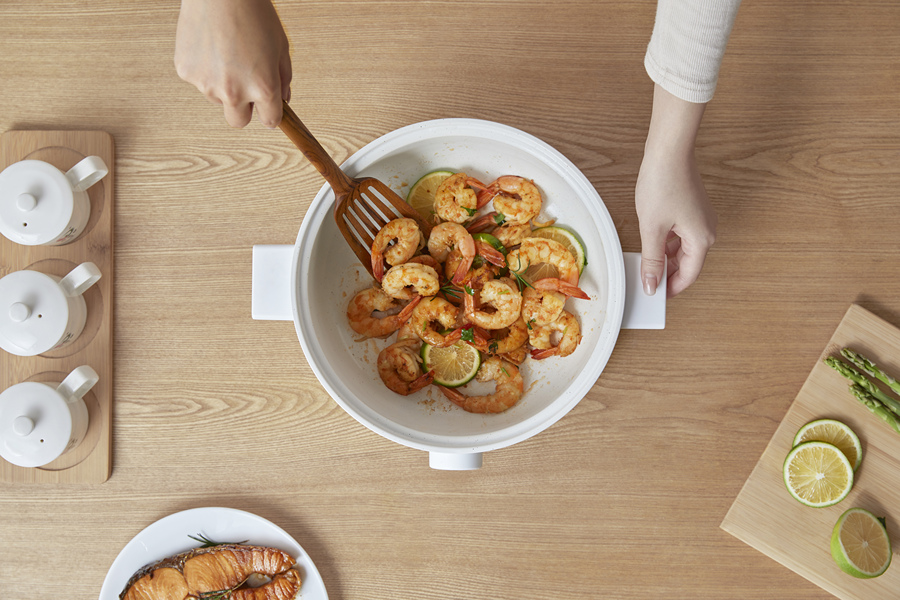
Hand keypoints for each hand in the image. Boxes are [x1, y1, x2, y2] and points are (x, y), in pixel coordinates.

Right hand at [174, 0, 291, 128]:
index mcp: (263, 87)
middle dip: (244, 109)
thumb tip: (282, 100)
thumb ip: (283, 78)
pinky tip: (211, 47)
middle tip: (245, 85)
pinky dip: (205, 70)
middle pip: (238, 121)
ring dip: (223, 85)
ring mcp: (207, 84)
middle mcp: (234, 91)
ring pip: (217, 98)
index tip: (268, 108)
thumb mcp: (281, 46)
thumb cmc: (252, 12)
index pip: (270, 121)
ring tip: (227, 53)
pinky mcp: (186, 72)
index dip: (271, 114)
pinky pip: (199, 80)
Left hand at [635, 84, 716, 297]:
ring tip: (644, 267)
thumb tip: (652, 285)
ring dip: (665, 260)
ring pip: (682, 250)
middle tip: (646, 284)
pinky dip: (666, 245)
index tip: (655, 298)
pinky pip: (681, 236)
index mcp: (702, 239)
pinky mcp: (692, 210)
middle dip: (667, 275)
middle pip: (687, 264)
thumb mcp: (652, 228)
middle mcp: (706, 231)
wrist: (668, 151)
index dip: (671, 289)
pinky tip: (650, 247)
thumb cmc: (663, 184)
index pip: (689, 276)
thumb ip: (652, 260)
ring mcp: (700, 220)